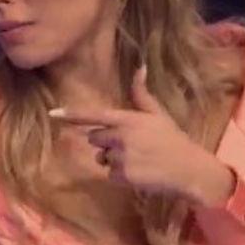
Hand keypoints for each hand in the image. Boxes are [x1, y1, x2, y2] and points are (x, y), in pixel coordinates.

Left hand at [48, 66, 233, 204]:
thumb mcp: (158, 114)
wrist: (190, 169)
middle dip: (106, 142)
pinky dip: (121, 177)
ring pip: (101, 158)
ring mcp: (120, 157)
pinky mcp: (122, 176)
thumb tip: (140, 67)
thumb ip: (142, 94)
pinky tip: (140, 173)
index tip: (53, 114)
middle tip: (131, 146)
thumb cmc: (174, 140)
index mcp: (127, 119)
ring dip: (113, 160)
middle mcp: (120, 137)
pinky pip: (110, 175)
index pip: (94, 115)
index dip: (72, 115)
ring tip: (138, 160)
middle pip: (94, 138)